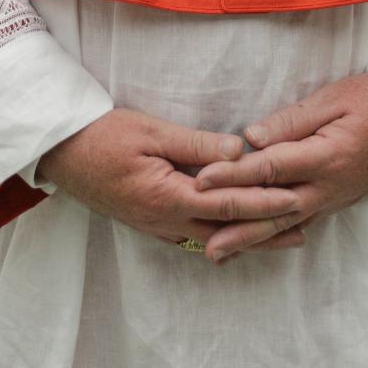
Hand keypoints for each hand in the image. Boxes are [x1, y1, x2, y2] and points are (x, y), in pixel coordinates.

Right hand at [38, 108, 304, 251]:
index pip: (227, 202)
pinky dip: (223, 235)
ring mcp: (158, 227)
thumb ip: (195, 143)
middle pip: (226, 230)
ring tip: (281, 234)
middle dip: (266, 229)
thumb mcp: (150, 129)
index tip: (296, 197)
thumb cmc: (104, 135)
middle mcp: (165, 221)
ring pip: (213, 238)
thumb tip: (239, 150)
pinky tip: (237, 232)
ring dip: (248, 236)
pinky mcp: (152, 223)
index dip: (264, 201)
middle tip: (305, 226)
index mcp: (167, 196)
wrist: (62, 153)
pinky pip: (196, 236)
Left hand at [193, 73, 367, 260]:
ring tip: (216, 252)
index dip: (234, 175)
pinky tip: (254, 244)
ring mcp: (332, 199)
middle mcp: (328, 187)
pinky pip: (299, 223)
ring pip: (284, 223)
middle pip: (273, 207)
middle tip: (200, 233)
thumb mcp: (332, 99)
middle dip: (234, 220)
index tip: (201, 178)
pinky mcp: (334, 201)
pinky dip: (273, 236)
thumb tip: (251, 137)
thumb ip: (291, 120)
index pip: (270, 169)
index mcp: (326, 156)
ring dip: (250, 239)